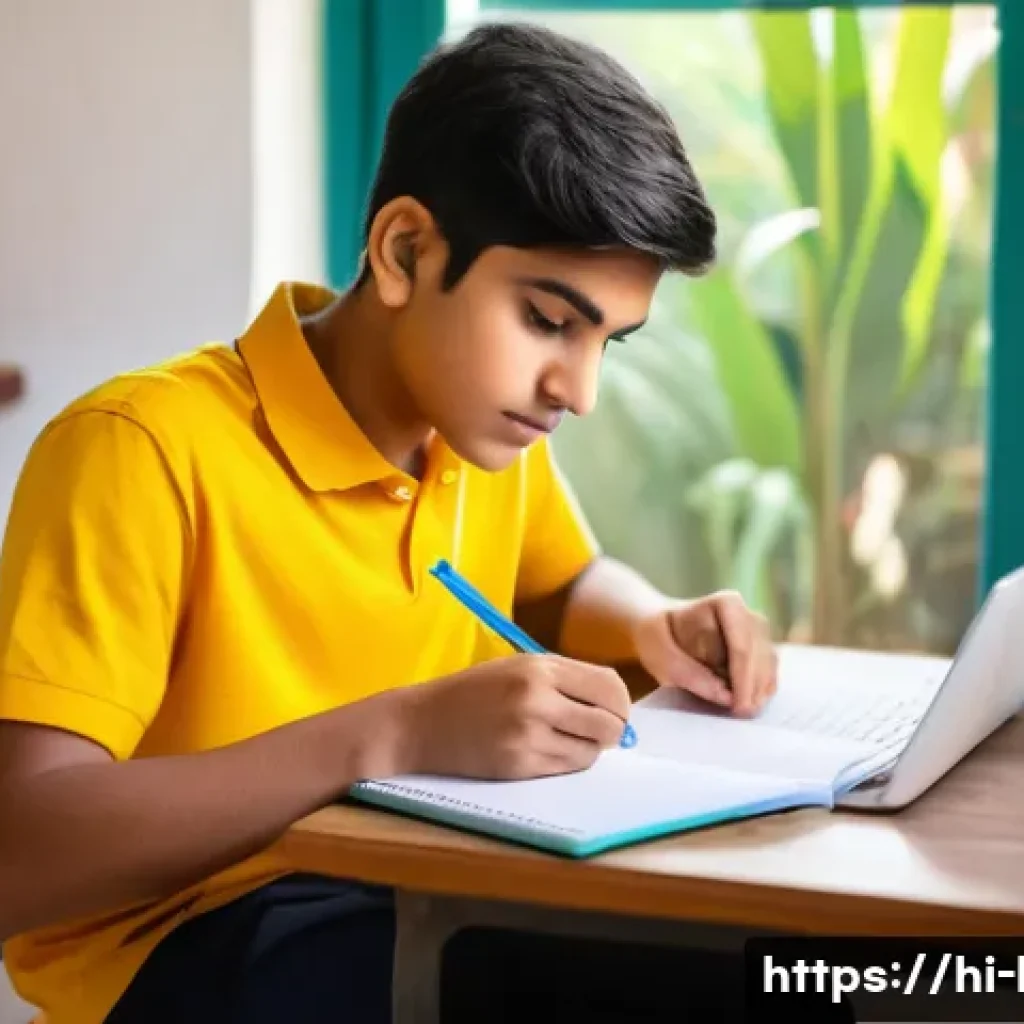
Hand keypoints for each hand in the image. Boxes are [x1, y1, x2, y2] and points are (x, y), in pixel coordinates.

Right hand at [406, 654, 631, 779]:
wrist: (422, 723)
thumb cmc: (475, 692)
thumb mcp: (520, 667)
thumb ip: (567, 679)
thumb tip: (617, 707)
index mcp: (540, 668)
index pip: (610, 686)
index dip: (620, 704)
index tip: (615, 712)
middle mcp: (537, 698)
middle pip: (609, 723)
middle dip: (611, 731)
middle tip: (597, 732)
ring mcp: (528, 735)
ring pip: (592, 751)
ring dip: (588, 749)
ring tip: (565, 740)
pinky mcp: (519, 766)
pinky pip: (567, 768)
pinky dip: (568, 762)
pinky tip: (548, 751)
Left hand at [632, 591, 776, 715]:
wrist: (659, 626)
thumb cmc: (656, 634)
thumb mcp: (658, 652)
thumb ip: (687, 672)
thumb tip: (725, 696)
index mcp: (726, 604)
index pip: (741, 645)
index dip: (742, 678)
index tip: (737, 706)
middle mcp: (748, 613)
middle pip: (760, 655)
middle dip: (753, 687)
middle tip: (743, 715)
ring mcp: (756, 630)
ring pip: (769, 664)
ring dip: (760, 690)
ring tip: (746, 712)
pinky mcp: (758, 647)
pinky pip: (768, 669)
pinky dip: (762, 688)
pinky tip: (750, 703)